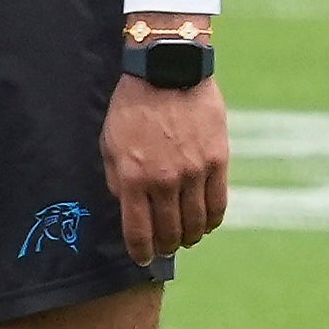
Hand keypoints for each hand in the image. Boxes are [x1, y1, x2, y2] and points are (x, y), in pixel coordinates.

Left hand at [100, 74, 227, 263]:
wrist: (167, 69)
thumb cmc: (132, 106)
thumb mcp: (110, 144)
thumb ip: (117, 181)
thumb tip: (128, 209)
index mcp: (133, 178)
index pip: (138, 234)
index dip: (141, 253)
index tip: (143, 259)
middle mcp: (164, 181)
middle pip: (170, 233)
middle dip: (166, 247)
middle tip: (166, 247)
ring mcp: (194, 172)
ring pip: (196, 224)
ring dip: (191, 237)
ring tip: (187, 237)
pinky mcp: (217, 160)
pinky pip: (218, 204)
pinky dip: (212, 220)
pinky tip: (206, 223)